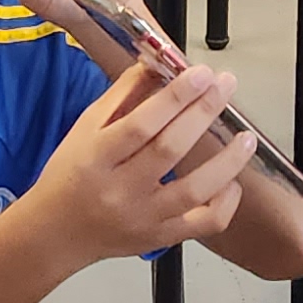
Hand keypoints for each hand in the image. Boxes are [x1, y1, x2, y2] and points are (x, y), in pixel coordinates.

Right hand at [30, 58, 259, 265]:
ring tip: (246, 137)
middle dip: (203, 112)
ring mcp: (143, 218)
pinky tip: (231, 182)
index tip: (201, 74)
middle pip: (169, 149)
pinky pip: (203, 224)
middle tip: (225, 86)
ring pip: (194, 190)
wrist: (56, 232)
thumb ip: (122, 97)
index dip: (175, 97)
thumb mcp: (85, 129)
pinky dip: (225, 203)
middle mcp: (120, 190)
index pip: (140, 124)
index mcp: (96, 158)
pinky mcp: (160, 238)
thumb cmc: (69, 177)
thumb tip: (157, 64)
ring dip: (226, 161)